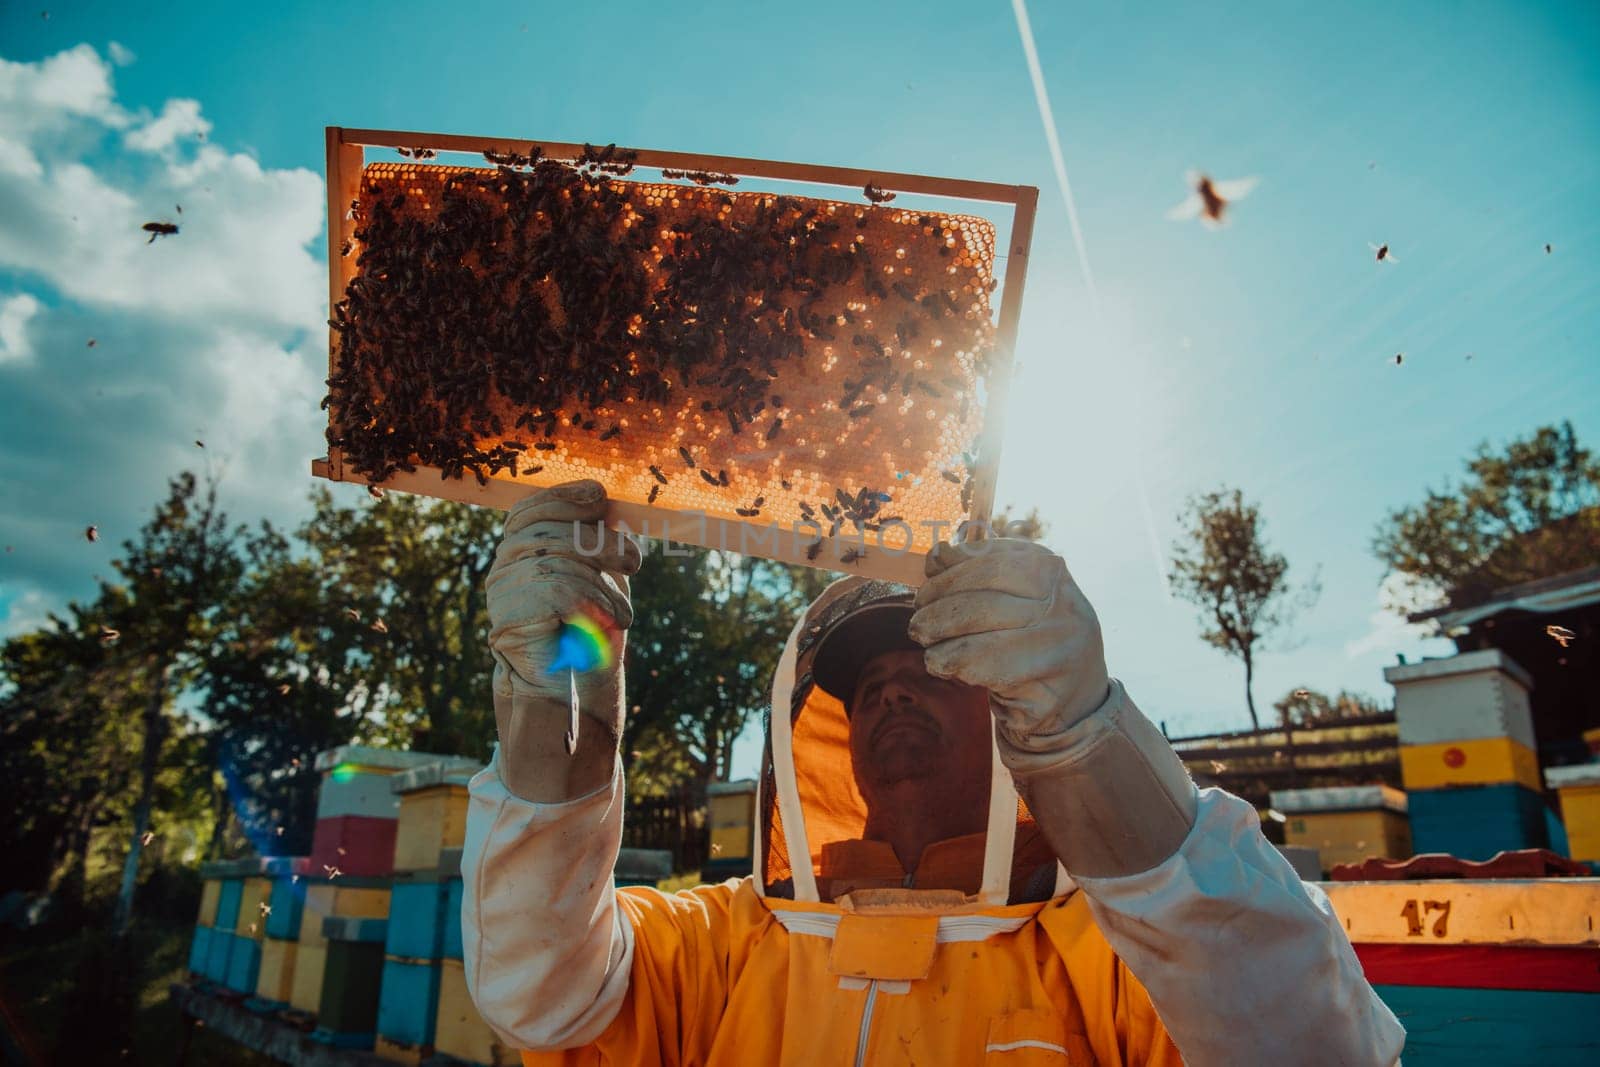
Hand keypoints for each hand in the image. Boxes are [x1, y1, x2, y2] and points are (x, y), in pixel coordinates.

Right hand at [486, 480, 641, 713]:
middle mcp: (504, 565)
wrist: (572, 689)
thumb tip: (602, 500)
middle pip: (550, 529)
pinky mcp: (507, 617)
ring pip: (558, 559)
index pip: (530, 509)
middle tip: (634, 562)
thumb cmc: (588, 629)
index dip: (563, 496)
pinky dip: (594, 603)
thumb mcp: (598, 575)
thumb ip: (594, 540)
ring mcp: (501, 590)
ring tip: (624, 613)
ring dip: (604, 583)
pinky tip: (610, 621)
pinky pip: (559, 590)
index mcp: (520, 549)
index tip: (599, 495)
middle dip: (601, 542)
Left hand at [907, 538, 1110, 753]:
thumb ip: (977, 572)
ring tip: (925, 642)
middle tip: (918, 622)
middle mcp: (1064, 608)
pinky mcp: (1046, 689)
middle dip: (939, 610)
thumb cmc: (1031, 637)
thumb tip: (938, 554)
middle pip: (984, 602)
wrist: (1073, 697)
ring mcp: (1059, 650)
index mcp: (1052, 575)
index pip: (993, 563)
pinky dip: (953, 665)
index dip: (952, 572)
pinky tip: (943, 665)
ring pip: (981, 640)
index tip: (927, 582)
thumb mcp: (1014, 596)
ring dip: (940, 640)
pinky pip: (985, 673)